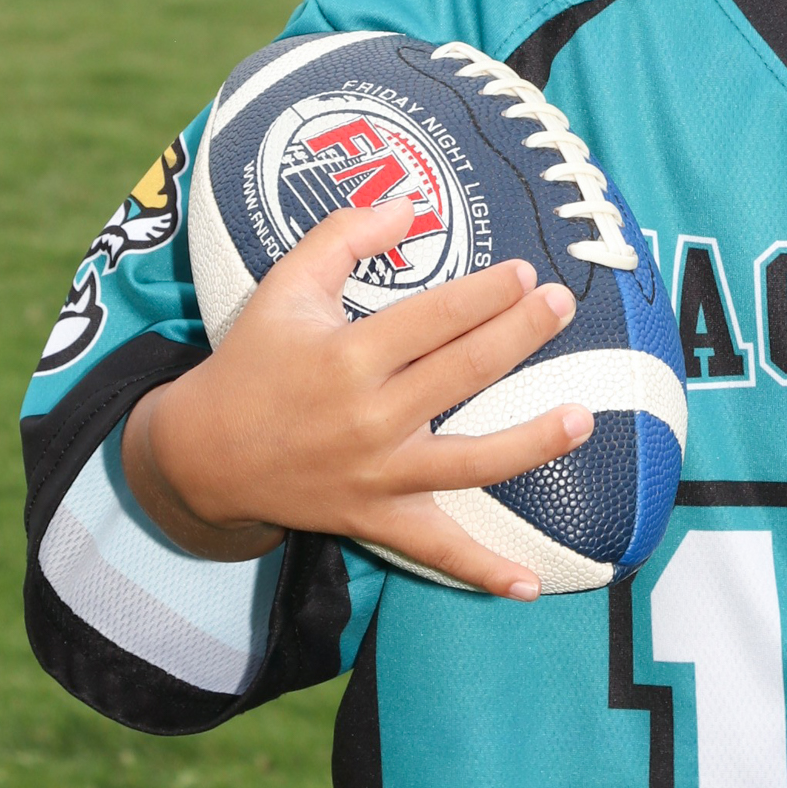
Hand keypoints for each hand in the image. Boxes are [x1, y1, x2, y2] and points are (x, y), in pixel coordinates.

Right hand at [123, 193, 587, 599]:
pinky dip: (481, 571)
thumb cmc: (253, 360)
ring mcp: (376, 475)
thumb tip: (409, 203)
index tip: (525, 272)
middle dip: (519, 334)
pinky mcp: (376, 519)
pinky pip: (435, 550)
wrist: (203, 455)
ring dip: (531, 444)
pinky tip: (530, 584)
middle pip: (463, 373)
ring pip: (469, 463)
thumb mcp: (285, 287)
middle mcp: (368, 417)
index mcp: (346, 355)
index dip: (485, 292)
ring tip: (583, 419)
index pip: (434, 317)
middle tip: (562, 304)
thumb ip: (344, 236)